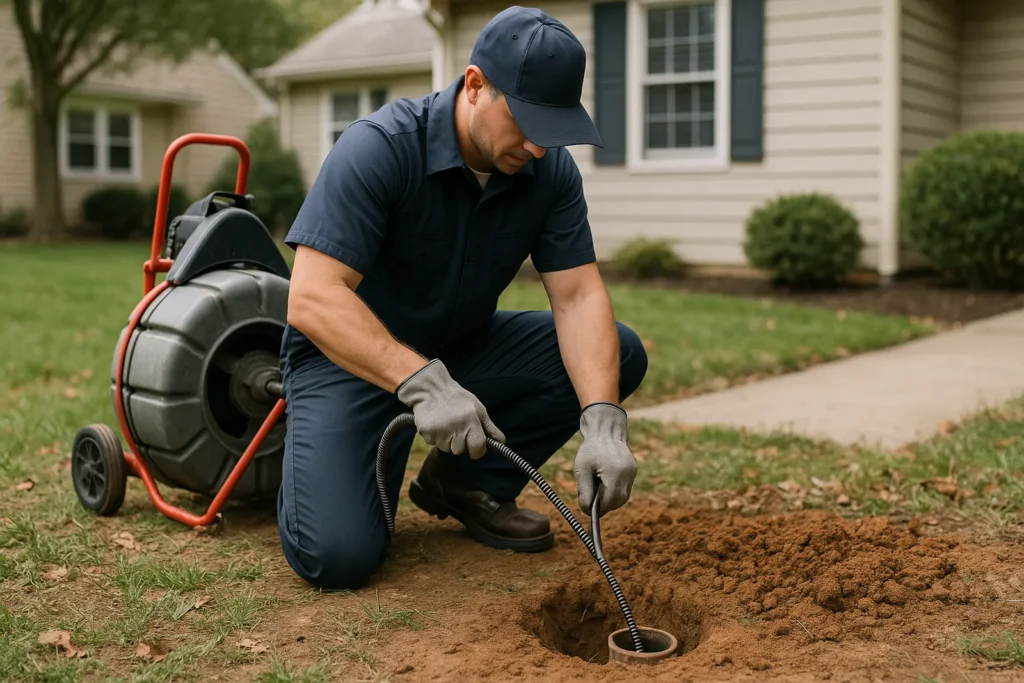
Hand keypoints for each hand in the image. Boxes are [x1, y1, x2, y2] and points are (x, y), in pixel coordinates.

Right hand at [396, 359, 504, 458]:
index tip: (474, 448)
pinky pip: (432, 442)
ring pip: (446, 448)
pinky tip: (435, 423)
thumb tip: (501, 442)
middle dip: (459, 443)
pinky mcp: (426, 431)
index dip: (477, 451)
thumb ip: (489, 427)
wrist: (431, 388)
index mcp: (471, 420)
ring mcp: (440, 430)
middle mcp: (456, 426)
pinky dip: (433, 436)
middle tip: (456, 428)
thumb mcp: (478, 408)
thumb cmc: (457, 398)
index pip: (477, 447)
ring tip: (445, 423)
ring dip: (446, 440)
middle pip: (459, 450)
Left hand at [574, 402, 636, 516]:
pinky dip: (615, 491)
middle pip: (618, 501)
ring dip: (610, 499)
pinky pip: (625, 489)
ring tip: (597, 488)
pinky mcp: (633, 472)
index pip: (610, 501)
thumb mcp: (581, 470)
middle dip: (605, 505)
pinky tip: (605, 483)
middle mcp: (628, 474)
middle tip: (591, 500)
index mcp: (615, 473)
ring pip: (623, 497)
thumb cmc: (590, 450)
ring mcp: (632, 473)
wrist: (605, 431)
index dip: (599, 509)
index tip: (588, 508)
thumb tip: (587, 511)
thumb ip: (585, 491)